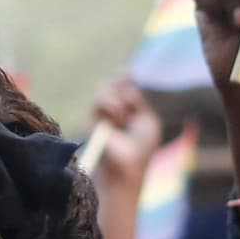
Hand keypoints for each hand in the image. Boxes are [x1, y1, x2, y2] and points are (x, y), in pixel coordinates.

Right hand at [88, 73, 161, 203]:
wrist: (128, 166)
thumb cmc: (142, 149)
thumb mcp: (147, 120)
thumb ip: (138, 100)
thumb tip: (127, 83)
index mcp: (128, 110)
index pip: (123, 87)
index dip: (124, 77)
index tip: (129, 72)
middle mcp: (114, 111)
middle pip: (112, 84)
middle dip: (121, 85)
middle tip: (130, 98)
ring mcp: (101, 115)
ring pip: (104, 89)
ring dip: (118, 99)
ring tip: (125, 118)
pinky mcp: (92, 120)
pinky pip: (100, 99)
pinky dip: (113, 105)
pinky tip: (119, 119)